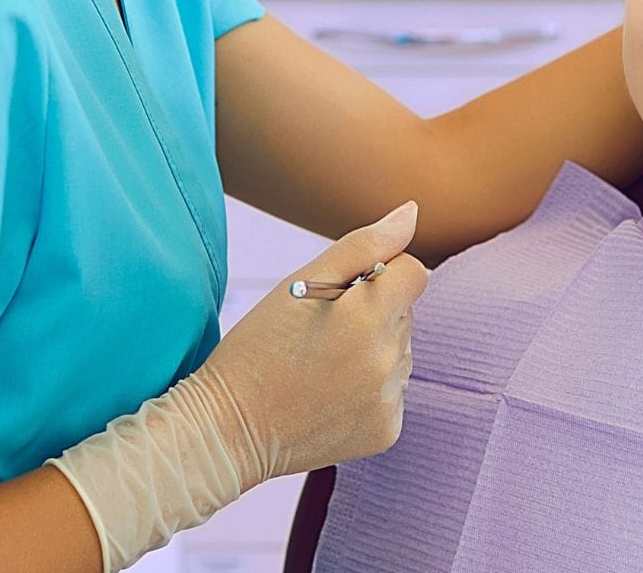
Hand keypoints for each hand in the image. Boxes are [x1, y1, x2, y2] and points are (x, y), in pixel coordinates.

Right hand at [197, 201, 427, 483]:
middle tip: (320, 334)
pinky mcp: (386, 430)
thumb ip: (364, 245)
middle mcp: (388, 361)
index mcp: (369, 317)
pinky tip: (330, 394)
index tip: (343, 293)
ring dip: (373, 350)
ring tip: (321, 365)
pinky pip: (393, 392)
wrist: (229, 429)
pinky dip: (369, 389)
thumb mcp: (301, 284)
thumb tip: (412, 212)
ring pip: (400, 352)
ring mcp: (389, 400)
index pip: (413, 272)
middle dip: (372, 313)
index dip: (378, 275)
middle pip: (404, 313)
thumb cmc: (258, 347)